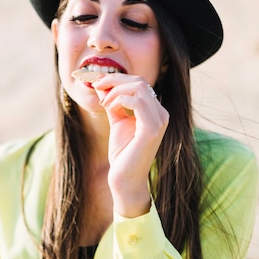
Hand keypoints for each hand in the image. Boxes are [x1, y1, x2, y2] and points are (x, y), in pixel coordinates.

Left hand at [93, 74, 168, 215]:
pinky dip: (119, 100)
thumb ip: (113, 103)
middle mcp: (161, 114)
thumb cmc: (122, 154)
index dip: (117, 79)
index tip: (97, 82)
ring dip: (116, 91)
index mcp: (155, 112)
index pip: (139, 83)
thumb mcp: (117, 122)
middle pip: (139, 81)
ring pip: (139, 87)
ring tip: (104, 104)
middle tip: (97, 87)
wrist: (125, 180)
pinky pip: (137, 102)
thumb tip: (102, 85)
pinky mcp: (152, 130)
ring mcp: (159, 122)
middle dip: (114, 80)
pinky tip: (110, 109)